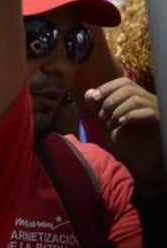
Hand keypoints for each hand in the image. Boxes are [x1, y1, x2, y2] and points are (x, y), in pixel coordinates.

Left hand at [86, 77, 164, 193]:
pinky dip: (131, 115)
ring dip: (117, 109)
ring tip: (110, 124)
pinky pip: (149, 112)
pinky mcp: (162, 123)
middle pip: (129, 88)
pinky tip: (121, 124)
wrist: (141, 165)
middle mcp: (150, 102)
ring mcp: (158, 111)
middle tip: (102, 117)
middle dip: (110, 100)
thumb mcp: (106, 123)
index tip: (94, 98)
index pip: (124, 82)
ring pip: (136, 99)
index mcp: (139, 98)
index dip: (107, 87)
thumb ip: (97, 108)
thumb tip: (89, 92)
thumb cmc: (125, 144)